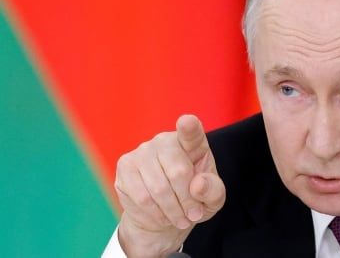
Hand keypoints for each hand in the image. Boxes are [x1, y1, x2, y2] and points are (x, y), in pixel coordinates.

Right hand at [114, 115, 225, 257]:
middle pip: (178, 173)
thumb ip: (213, 191)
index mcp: (192, 142)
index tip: (188, 122)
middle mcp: (165, 140)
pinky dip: (156, 213)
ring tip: (180, 218)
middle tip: (193, 215)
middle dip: (187, 201)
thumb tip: (198, 185)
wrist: (165, 215)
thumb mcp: (213, 199)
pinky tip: (163, 216)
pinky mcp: (125, 165)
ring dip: (172, 211)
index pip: (191, 132)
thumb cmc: (194, 199)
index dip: (189, 127)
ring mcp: (143, 151)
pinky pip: (142, 197)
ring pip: (159, 189)